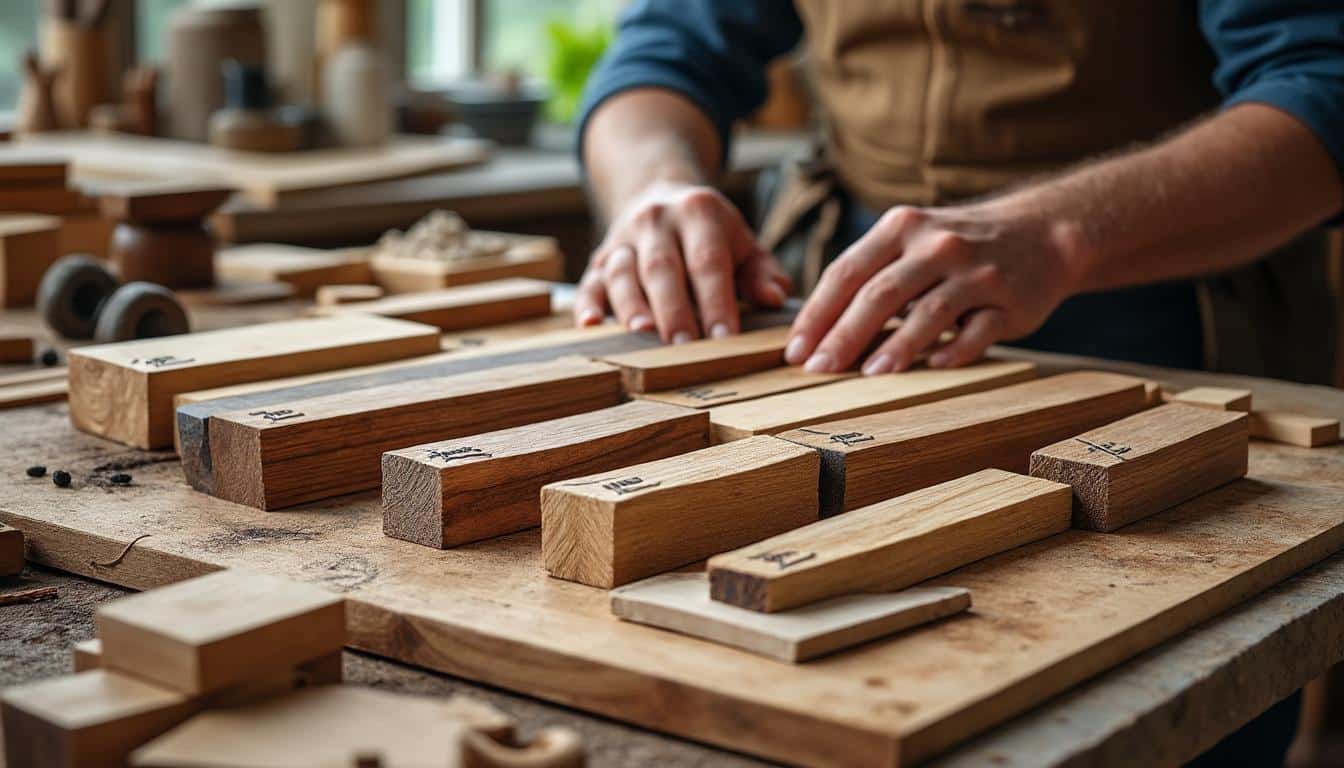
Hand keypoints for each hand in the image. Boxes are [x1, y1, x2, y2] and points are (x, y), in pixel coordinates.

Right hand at [574, 182, 791, 341]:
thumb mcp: (744, 244)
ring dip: (631, 305)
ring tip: (643, 334)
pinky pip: (589, 282)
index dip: (716, 300)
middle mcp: (656, 220)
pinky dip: (588, 304)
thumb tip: (775, 299)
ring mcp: (623, 240)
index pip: (708, 260)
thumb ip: (763, 272)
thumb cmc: (711, 236)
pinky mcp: (598, 260)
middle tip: (684, 347)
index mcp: (698, 212)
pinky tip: (592, 325)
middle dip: (673, 308)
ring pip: (623, 273)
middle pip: (662, 267)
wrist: (659, 197)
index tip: (725, 337)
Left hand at [784, 204, 1086, 373]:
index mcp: (902, 228)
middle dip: (843, 336)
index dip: (817, 314)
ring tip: (869, 376)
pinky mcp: (1009, 299)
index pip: (847, 272)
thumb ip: (869, 275)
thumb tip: (815, 331)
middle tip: (818, 371)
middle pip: (880, 294)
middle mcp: (937, 245)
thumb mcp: (912, 241)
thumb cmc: (959, 247)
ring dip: (896, 347)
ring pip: (928, 312)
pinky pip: (978, 330)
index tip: (795, 350)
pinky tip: (935, 367)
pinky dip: (955, 350)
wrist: (1044, 232)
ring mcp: (976, 271)